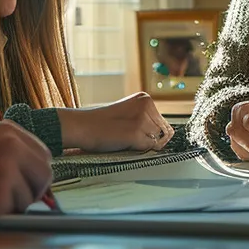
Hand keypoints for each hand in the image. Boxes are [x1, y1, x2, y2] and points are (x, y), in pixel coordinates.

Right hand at [0, 121, 53, 226]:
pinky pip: (19, 209)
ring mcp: (7, 167)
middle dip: (34, 189)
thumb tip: (43, 170)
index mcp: (7, 130)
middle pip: (46, 172)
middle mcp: (10, 144)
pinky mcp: (2, 192)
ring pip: (33, 193)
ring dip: (17, 202)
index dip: (35, 173)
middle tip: (12, 197)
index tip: (22, 182)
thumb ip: (12, 152)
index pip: (43, 153)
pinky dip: (5, 212)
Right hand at [58, 92, 174, 152]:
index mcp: (145, 99)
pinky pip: (150, 148)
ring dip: (144, 145)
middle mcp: (147, 105)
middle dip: (151, 139)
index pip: (164, 123)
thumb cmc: (102, 124)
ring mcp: (142, 119)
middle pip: (165, 132)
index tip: (135, 133)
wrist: (82, 126)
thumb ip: (146, 120)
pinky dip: (139, 150)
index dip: (153, 133)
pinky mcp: (137, 132)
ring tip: (125, 138)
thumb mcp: (128, 114)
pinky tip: (124, 142)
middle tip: (128, 136)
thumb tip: (167, 136)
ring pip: (158, 141)